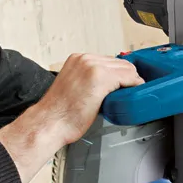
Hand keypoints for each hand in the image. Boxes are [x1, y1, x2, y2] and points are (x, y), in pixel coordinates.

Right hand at [0, 54, 142, 182]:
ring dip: (131, 82)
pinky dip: (133, 86)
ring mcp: (93, 67)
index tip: (124, 85)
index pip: (110, 61)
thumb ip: (90, 80)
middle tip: (129, 92)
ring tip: (128, 96)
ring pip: (127, 69)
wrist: (48, 123)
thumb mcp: (74, 86)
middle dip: (128, 78)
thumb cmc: (59, 112)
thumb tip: (109, 84)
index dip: (120, 74)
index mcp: (77, 59)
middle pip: (121, 63)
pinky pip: (128, 78)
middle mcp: (85, 59)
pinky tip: (131, 96)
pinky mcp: (101, 78)